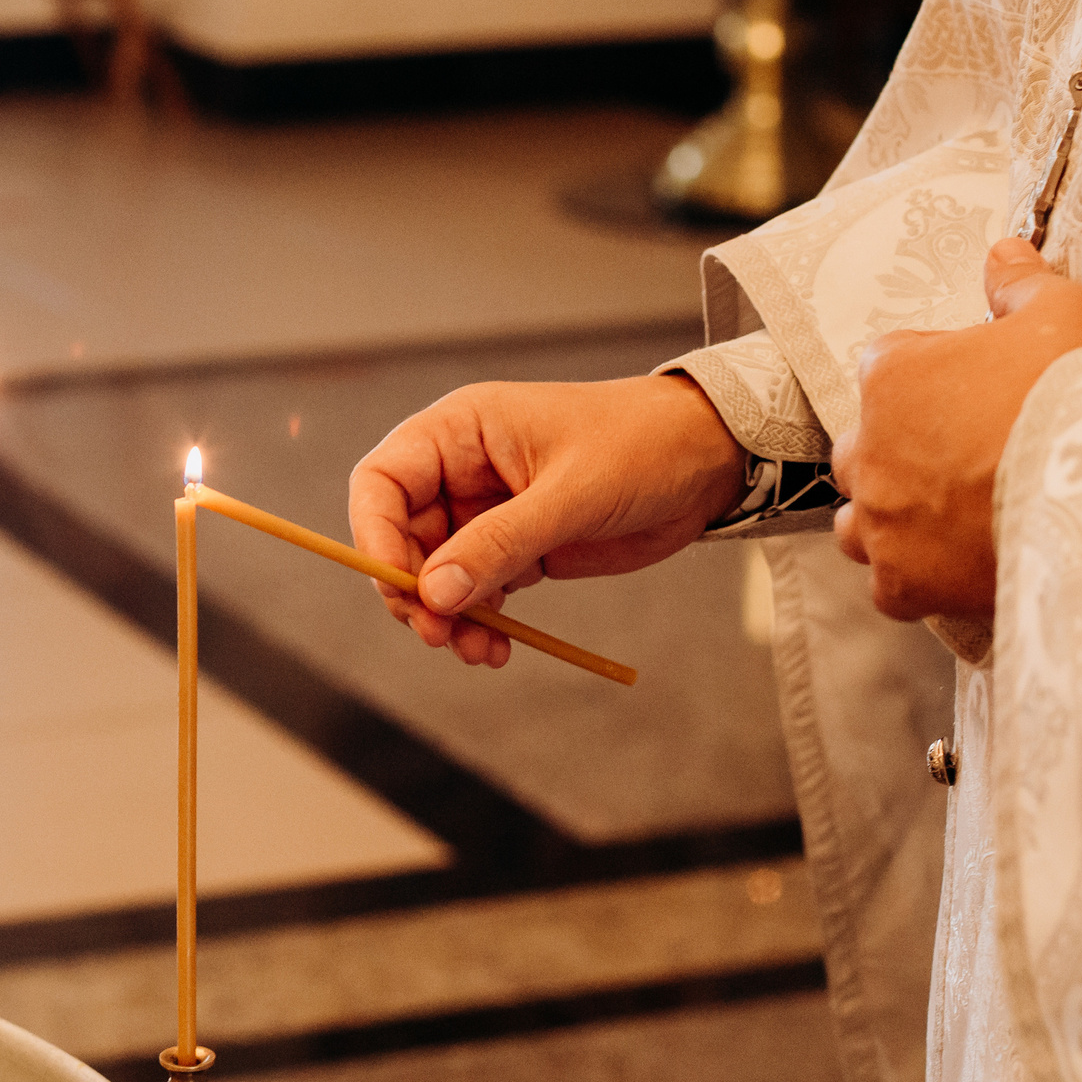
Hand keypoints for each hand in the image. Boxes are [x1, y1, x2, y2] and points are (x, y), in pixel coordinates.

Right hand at [347, 374, 746, 666]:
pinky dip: (478, 623)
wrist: (709, 460)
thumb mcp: (571, 494)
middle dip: (413, 590)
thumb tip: (434, 593)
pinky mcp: (517, 547)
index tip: (395, 587)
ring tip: (478, 651)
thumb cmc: (642, 447)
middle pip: (400, 537)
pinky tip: (498, 648)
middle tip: (438, 634)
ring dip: (447, 617)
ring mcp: (487, 512)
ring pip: (436, 574)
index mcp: (461, 430)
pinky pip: (476, 591)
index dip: (373, 534)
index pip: (383, 480)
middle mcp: (462, 469)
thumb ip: (500, 543)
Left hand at [832, 238, 1081, 622]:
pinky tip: (956, 568)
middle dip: (905, 448)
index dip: (935, 376)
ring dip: (894, 515)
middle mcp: (867, 447)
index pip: (891, 365)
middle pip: (868, 444)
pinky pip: (890, 582)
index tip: (980, 391)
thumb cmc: (1073, 395)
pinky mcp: (901, 579)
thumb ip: (1024, 282)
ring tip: (951, 516)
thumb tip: (1004, 251)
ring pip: (862, 517)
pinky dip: (915, 576)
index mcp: (890, 375)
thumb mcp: (1063, 314)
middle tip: (969, 456)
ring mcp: (879, 518)